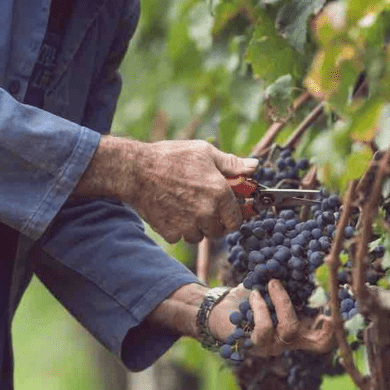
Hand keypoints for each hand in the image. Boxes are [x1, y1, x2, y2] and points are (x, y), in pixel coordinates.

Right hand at [129, 140, 257, 243]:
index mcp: (220, 193)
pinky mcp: (170, 232)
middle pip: (217, 232)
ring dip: (194, 226)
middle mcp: (206, 213)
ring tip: (183, 206)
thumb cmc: (171, 157)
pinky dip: (176, 228)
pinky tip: (170, 210)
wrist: (135, 170)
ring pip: (198, 236)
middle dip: (213, 222)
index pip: (236, 221)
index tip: (226, 212)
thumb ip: (232, 164)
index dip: (232, 217)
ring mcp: (187, 225)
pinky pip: (179, 237)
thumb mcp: (205, 152)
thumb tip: (254, 167)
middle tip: (202, 207)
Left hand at [209, 280, 334, 357]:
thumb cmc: (249, 298)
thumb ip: (289, 282)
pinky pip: (264, 329)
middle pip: (318, 343)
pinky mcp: (253, 345)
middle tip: (322, 304)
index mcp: (298, 329)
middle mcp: (288, 342)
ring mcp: (272, 346)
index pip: (324, 340)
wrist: (217, 309)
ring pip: (289, 329)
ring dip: (283, 302)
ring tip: (272, 284)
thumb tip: (305, 258)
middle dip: (323, 324)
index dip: (335, 329)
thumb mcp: (272, 289)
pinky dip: (261, 307)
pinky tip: (254, 295)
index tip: (335, 308)